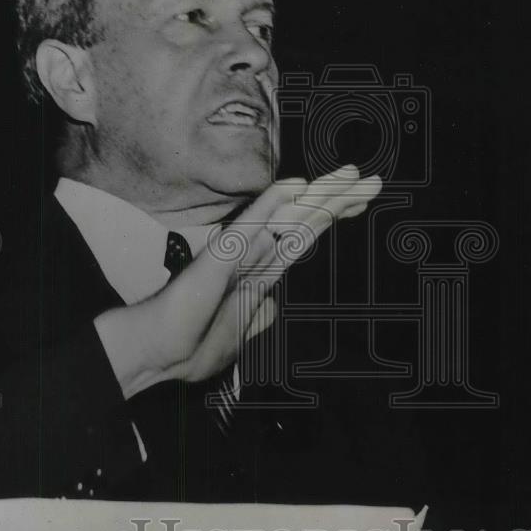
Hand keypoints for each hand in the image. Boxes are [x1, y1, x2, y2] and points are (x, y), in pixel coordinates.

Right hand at [95, 165, 381, 397]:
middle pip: (302, 221)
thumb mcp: (238, 336)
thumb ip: (257, 316)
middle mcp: (251, 255)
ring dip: (321, 195)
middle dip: (337, 199)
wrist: (159, 354)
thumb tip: (275, 304)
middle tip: (371, 180)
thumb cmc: (190, 346)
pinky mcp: (220, 257)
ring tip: (353, 176)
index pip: (301, 237)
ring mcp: (237, 252)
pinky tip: (297, 186)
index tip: (358, 202)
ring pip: (286, 217)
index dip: (330, 217)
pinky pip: (251, 225)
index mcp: (257, 271)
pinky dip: (273, 203)